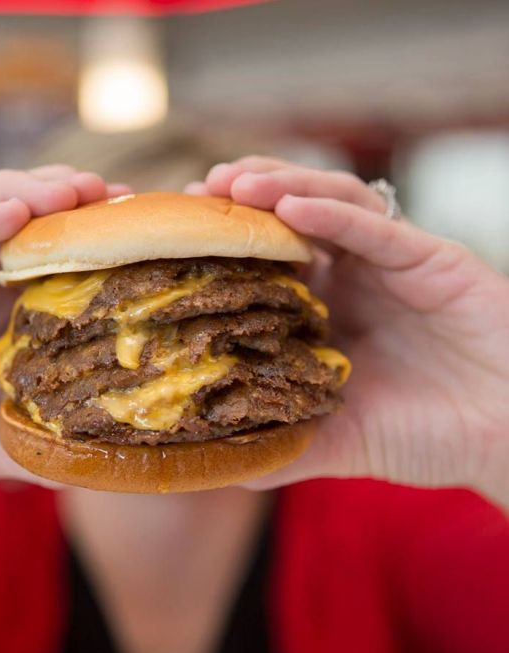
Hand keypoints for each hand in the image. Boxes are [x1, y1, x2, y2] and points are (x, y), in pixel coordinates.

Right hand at [0, 166, 129, 494]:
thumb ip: (32, 443)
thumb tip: (100, 462)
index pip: (47, 259)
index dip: (91, 243)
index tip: (140, 233)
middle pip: (20, 220)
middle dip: (69, 203)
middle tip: (120, 198)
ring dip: (28, 196)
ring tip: (77, 192)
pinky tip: (13, 213)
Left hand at [189, 157, 508, 506]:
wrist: (508, 439)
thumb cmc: (428, 437)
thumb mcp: (339, 441)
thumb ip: (283, 445)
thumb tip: (218, 466)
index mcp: (325, 310)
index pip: (266, 261)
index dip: (224, 246)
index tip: (178, 237)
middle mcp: (352, 278)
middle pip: (291, 218)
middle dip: (243, 201)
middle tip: (196, 195)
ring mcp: (390, 264)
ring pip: (331, 204)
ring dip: (281, 188)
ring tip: (233, 184)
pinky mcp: (432, 259)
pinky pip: (377, 227)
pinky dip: (333, 214)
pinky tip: (290, 206)